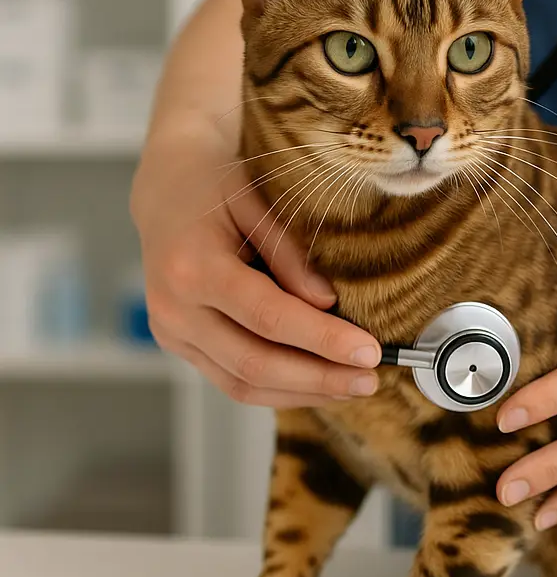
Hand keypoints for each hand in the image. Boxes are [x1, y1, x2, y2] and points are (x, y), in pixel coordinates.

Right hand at [130, 119, 380, 406]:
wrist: (166, 188)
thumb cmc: (216, 184)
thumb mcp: (258, 199)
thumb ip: (290, 252)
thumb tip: (328, 302)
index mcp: (192, 266)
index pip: (268, 316)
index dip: (322, 339)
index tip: (369, 350)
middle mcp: (174, 308)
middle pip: (255, 362)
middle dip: (320, 377)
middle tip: (370, 380)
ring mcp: (171, 332)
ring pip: (242, 383)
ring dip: (303, 392)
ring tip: (354, 387)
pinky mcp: (179, 344)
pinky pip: (231, 381)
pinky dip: (279, 390)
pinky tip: (319, 385)